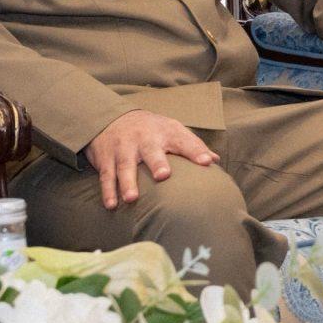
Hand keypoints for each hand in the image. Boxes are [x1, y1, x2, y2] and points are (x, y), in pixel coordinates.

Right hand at [88, 110, 217, 209]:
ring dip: (127, 182)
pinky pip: (106, 175)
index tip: (207, 162)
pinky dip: (107, 190)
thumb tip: (215, 160)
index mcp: (166, 132)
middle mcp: (144, 139)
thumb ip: (193, 145)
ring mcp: (124, 148)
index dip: (196, 150)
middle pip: (151, 151)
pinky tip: (111, 205)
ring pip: (125, 165)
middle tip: (163, 176)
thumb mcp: (173, 130)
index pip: (184, 140)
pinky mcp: (107, 158)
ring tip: (132, 198)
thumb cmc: (152, 130)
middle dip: (157, 163)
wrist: (113, 118)